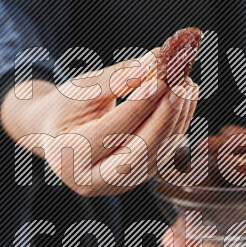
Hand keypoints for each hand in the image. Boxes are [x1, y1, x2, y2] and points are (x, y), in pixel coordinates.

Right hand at [0, 48, 198, 196]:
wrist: (59, 131)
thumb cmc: (66, 107)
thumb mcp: (82, 89)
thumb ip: (117, 79)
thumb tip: (156, 62)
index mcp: (68, 156)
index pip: (110, 132)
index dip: (138, 107)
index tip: (160, 79)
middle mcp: (91, 179)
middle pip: (138, 153)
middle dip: (164, 118)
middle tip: (181, 85)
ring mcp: (117, 184)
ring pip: (156, 154)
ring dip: (177, 119)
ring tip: (186, 84)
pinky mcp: (137, 178)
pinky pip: (163, 153)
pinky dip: (177, 125)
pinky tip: (185, 98)